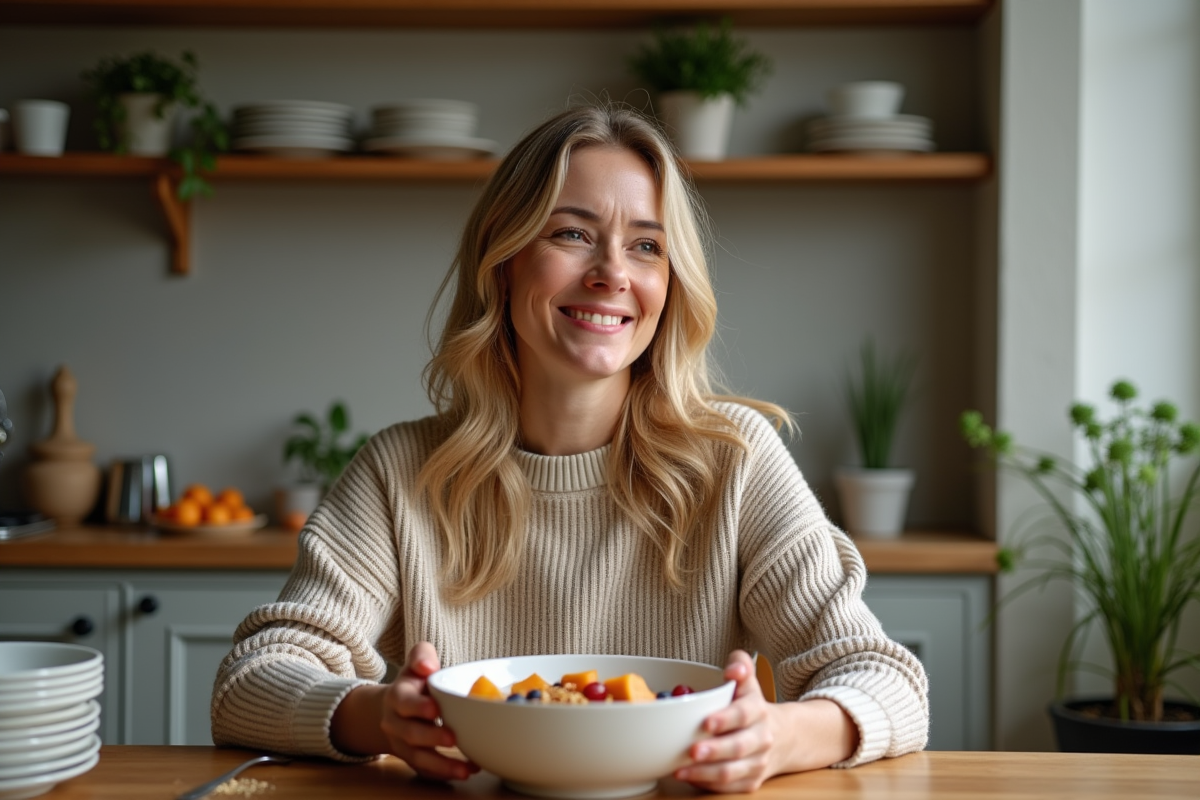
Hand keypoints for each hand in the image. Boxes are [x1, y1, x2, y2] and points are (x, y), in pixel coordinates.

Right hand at [331, 642, 477, 780]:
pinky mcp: (413, 760)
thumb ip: (421, 656)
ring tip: (465, 768)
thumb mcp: (416, 662)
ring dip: (441, 764)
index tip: (435, 709)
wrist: (396, 708)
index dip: (418, 706)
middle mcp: (395, 723)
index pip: (403, 702)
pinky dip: (444, 773)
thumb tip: (428, 666)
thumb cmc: (415, 682)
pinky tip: (466, 771)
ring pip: (417, 758)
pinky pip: (425, 771)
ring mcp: (402, 745)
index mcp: (397, 697)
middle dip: (431, 737)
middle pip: (409, 733)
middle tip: (453, 738)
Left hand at [674, 650, 861, 792]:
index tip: (706, 722)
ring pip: (732, 772)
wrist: (784, 737)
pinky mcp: (751, 782)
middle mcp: (761, 738)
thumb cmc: (753, 708)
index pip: (744, 714)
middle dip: (714, 750)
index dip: (726, 719)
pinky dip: (708, 785)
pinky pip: (729, 788)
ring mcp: (757, 763)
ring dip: (705, 773)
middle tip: (691, 750)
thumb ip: (740, 665)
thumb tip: (733, 669)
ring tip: (681, 770)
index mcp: (758, 711)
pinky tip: (689, 777)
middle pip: (738, 747)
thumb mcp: (749, 683)